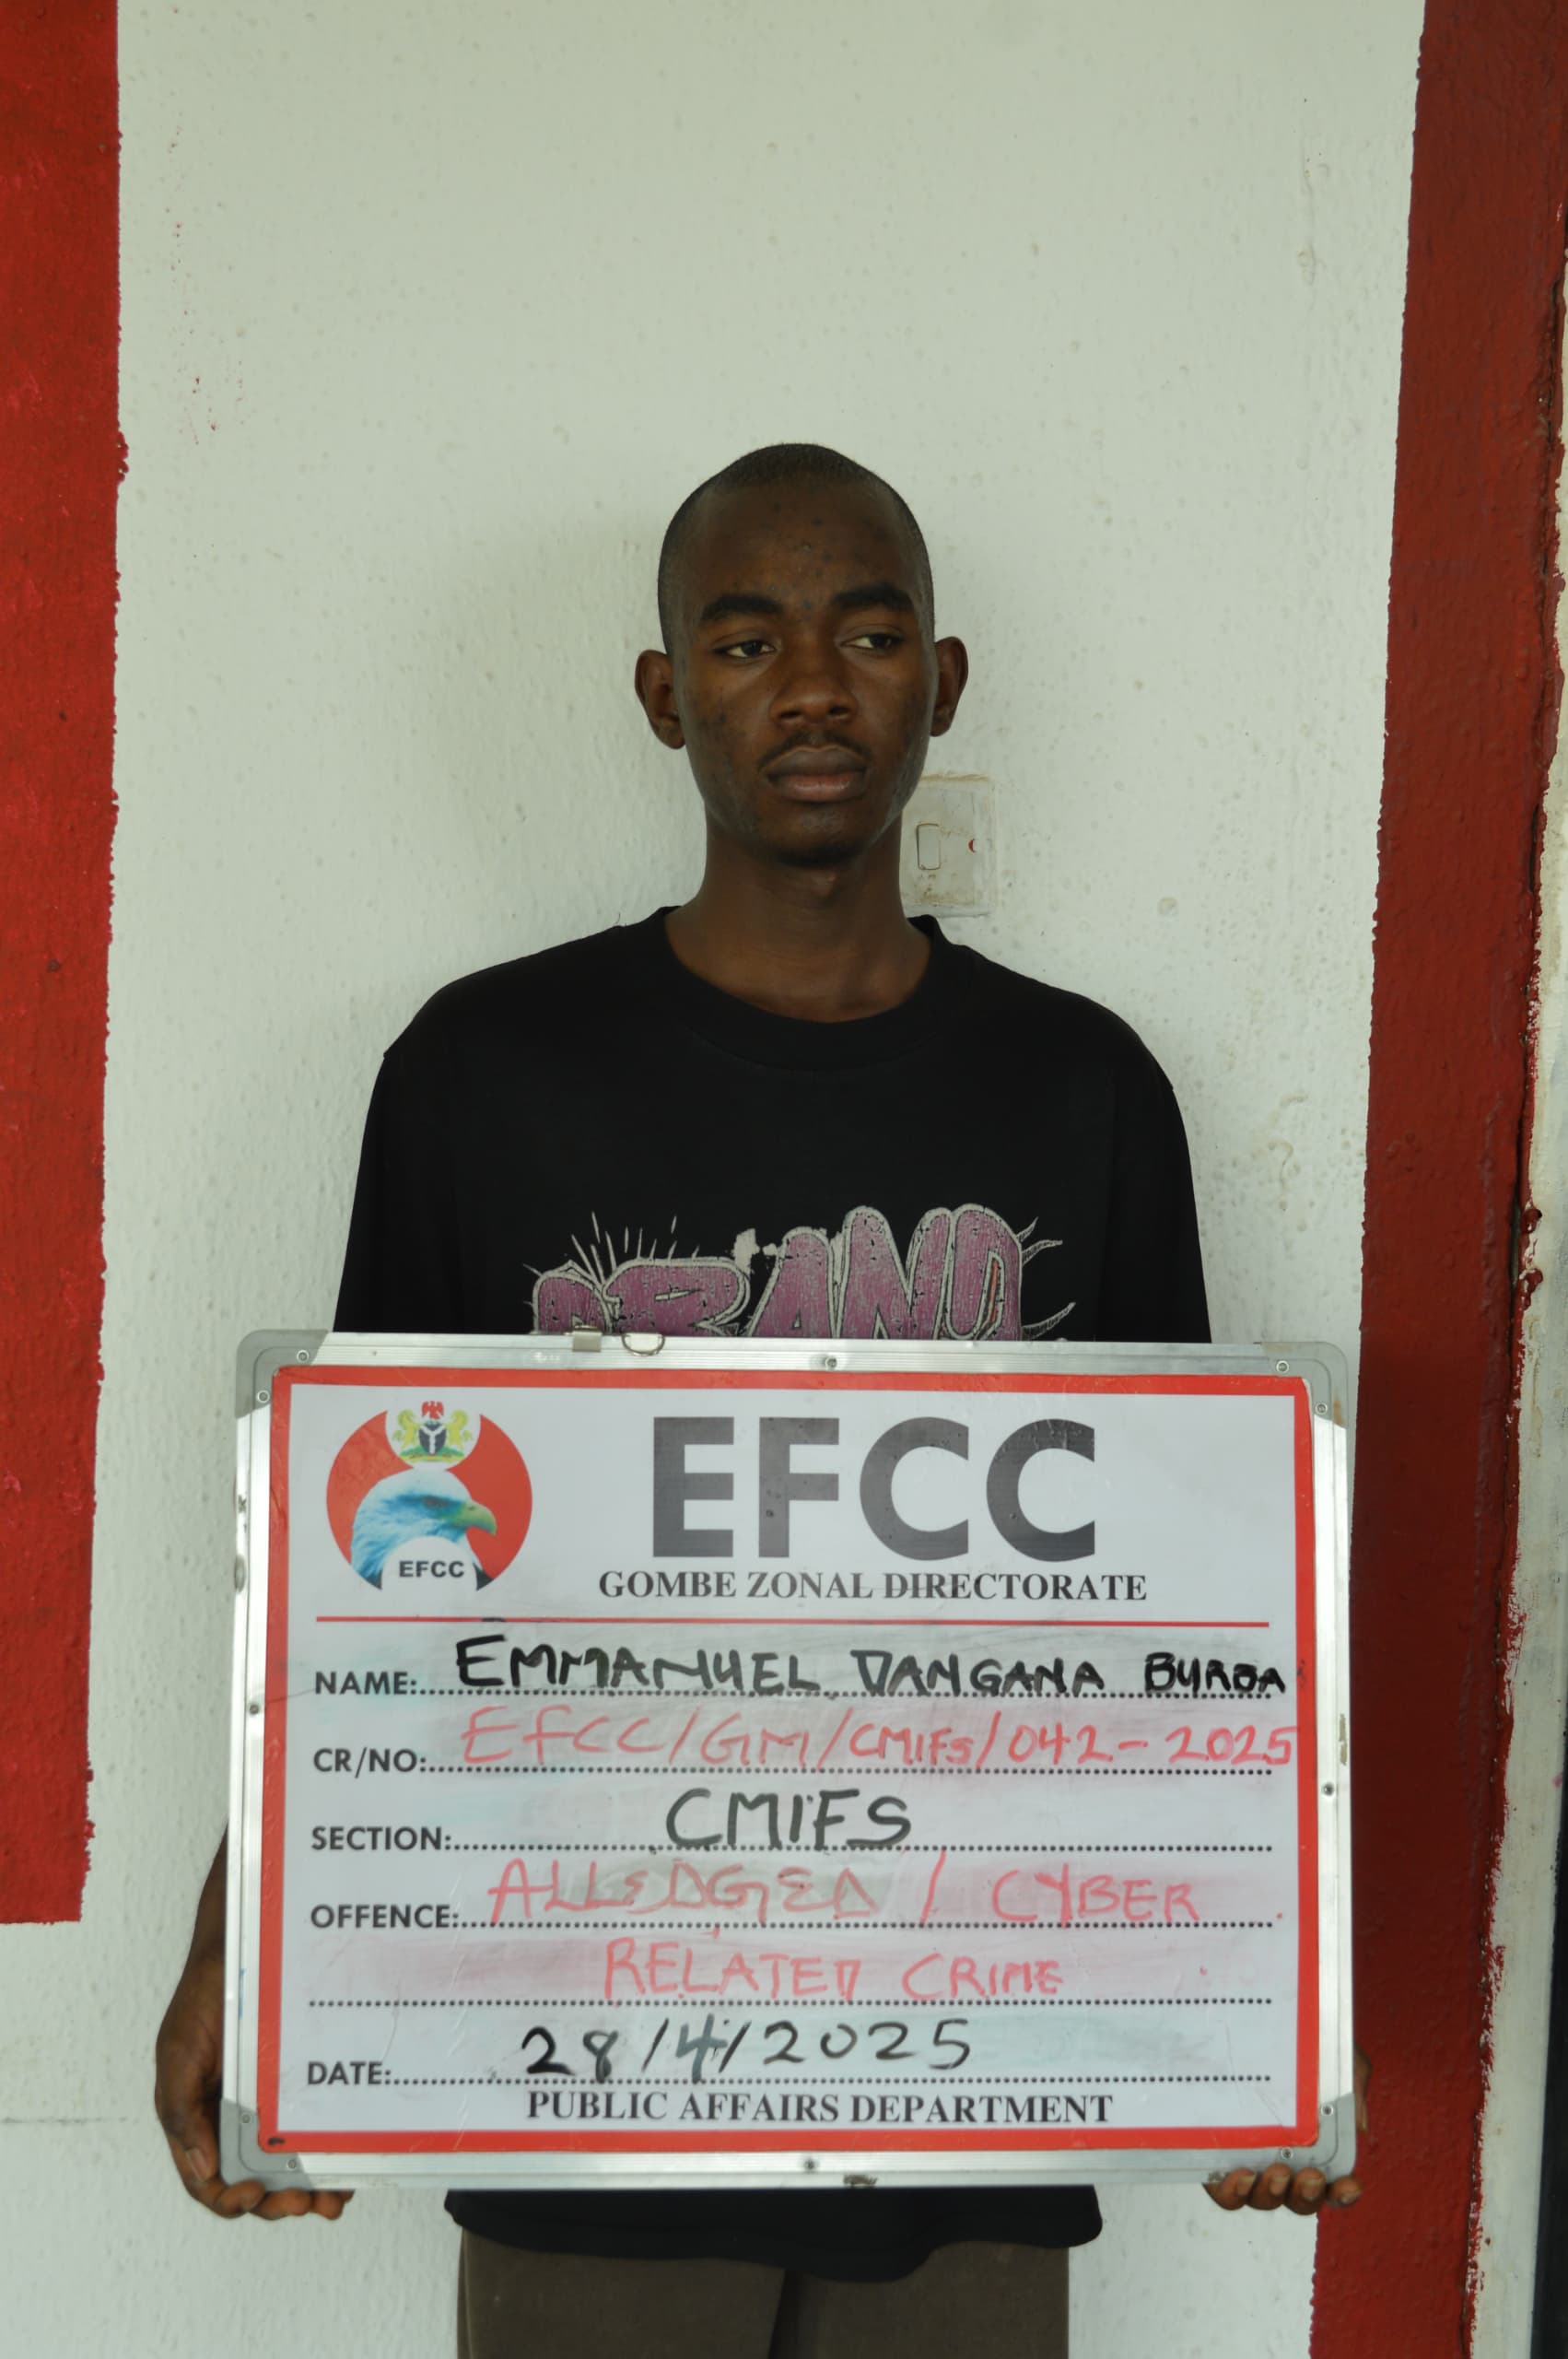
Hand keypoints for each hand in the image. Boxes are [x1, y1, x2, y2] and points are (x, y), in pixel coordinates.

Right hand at [154, 1836, 352, 2221]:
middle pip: (255, 2182)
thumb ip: (182, 2110)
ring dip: (310, 2191)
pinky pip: (318, 2131)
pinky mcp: (302, 2089)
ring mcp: (271, 2107)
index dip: (230, 2199)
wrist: (246, 1942)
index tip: (254, 2195)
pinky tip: (350, 2166)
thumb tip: (202, 2170)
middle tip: (306, 2205)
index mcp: (198, 2120)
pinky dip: (331, 2156)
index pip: (209, 2180)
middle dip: (279, 2203)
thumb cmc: (205, 1995)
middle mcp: (235, 2120)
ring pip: (290, 2166)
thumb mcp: (179, 2051)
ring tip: (334, 2200)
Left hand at [1204, 2047, 1367, 2217]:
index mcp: (1315, 2149)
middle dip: (1306, 2195)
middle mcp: (1284, 2162)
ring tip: (1274, 2173)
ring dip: (1270, 2194)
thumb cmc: (1302, 2047)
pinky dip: (1230, 2190)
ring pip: (1260, 2198)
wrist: (1258, 2018)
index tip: (1350, 2183)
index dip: (1343, 2193)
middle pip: (1297, 2199)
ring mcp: (1250, 2160)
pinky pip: (1221, 2186)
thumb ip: (1352, 2086)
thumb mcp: (1335, 2058)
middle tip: (1309, 2174)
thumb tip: (1357, 2126)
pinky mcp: (1216, 2155)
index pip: (1333, 2185)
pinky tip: (1239, 2173)